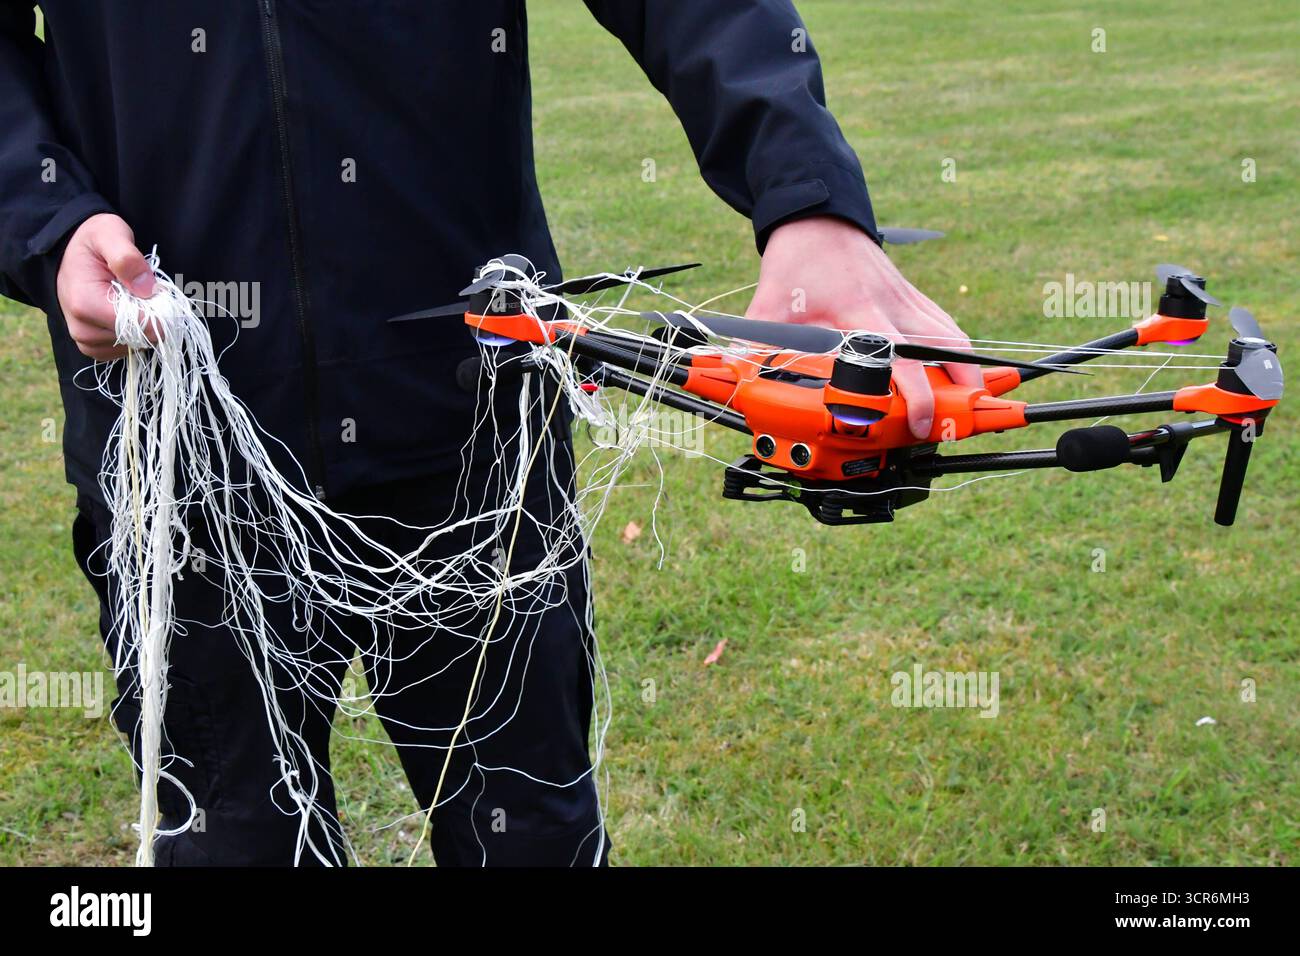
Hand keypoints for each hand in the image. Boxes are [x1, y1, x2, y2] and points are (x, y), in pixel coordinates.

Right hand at [56, 213, 155, 360]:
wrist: (67, 252)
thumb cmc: (91, 242)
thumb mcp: (110, 234)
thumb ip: (127, 258)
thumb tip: (147, 289)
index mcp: (86, 304)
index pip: (142, 326)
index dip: (161, 310)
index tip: (157, 289)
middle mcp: (83, 329)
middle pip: (142, 337)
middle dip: (152, 315)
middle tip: (141, 289)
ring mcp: (86, 341)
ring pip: (137, 345)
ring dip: (143, 324)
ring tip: (130, 297)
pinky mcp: (93, 346)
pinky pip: (126, 349)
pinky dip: (134, 333)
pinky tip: (126, 312)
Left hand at [747, 216, 981, 438]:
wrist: (817, 218)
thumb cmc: (795, 264)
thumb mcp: (768, 305)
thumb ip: (751, 344)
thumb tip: (731, 375)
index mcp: (858, 313)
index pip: (895, 358)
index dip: (912, 391)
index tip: (916, 419)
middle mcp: (891, 307)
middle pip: (939, 349)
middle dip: (956, 386)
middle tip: (956, 423)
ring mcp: (905, 300)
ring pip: (951, 336)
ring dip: (967, 368)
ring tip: (972, 401)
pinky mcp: (912, 296)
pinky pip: (944, 324)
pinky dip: (957, 348)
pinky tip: (962, 369)